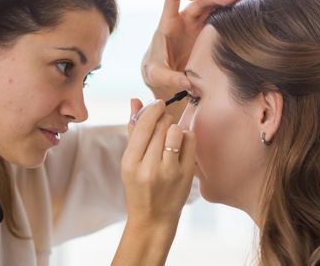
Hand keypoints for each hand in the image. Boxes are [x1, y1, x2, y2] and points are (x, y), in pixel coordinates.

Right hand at [122, 98, 195, 226]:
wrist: (153, 218)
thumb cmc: (139, 187)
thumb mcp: (129, 162)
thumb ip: (133, 130)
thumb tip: (135, 100)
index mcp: (130, 163)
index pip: (144, 125)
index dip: (153, 110)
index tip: (158, 104)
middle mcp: (149, 167)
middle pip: (161, 126)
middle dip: (164, 118)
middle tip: (164, 121)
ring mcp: (169, 172)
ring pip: (176, 131)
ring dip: (174, 127)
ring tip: (171, 135)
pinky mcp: (186, 174)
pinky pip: (190, 141)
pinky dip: (187, 137)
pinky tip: (181, 144)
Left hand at [142, 0, 241, 92]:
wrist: (163, 74)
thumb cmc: (155, 71)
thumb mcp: (157, 76)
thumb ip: (169, 78)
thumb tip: (187, 83)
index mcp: (169, 23)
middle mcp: (185, 20)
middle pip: (201, 0)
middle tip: (233, 0)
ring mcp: (197, 26)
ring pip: (213, 7)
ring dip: (227, 3)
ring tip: (242, 4)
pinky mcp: (208, 34)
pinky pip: (220, 19)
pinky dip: (230, 15)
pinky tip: (242, 16)